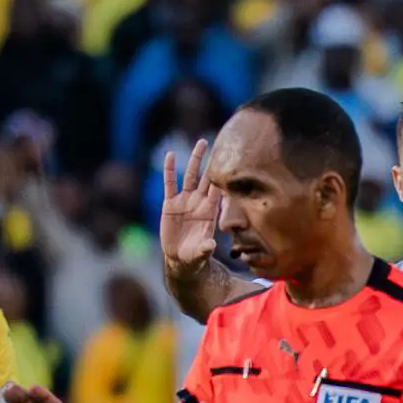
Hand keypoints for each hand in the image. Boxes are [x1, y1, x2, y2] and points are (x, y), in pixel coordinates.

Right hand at [153, 135, 228, 277]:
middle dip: (213, 162)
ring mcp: (184, 201)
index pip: (219, 191)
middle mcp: (199, 202)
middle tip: (220, 144)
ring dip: (196, 160)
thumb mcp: (201, 253)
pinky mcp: (170, 204)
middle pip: (207, 178)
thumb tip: (210, 245)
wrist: (181, 258)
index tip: (232, 162)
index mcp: (210, 211)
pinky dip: (170, 170)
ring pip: (191, 176)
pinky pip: (169, 183)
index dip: (224, 177)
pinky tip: (170, 155)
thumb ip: (205, 248)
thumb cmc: (196, 256)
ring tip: (201, 143)